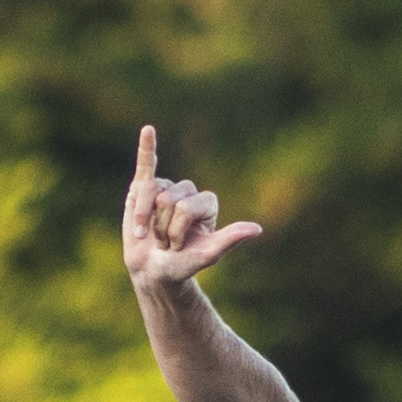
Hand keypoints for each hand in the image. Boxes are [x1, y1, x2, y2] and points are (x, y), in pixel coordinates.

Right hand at [122, 125, 261, 303]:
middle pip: (168, 200)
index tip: (179, 248)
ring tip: (149, 235)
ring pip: (150, 193)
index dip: (177, 231)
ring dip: (145, 221)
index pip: (186, 207)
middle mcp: (188, 191)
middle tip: (165, 243)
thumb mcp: (206, 255)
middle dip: (162, 228)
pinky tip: (148, 130)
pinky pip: (146, 164)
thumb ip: (229, 240)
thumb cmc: (182, 265)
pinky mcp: (144, 190)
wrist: (154, 271)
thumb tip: (257, 229)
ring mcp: (166, 189)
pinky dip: (146, 146)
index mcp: (206, 202)